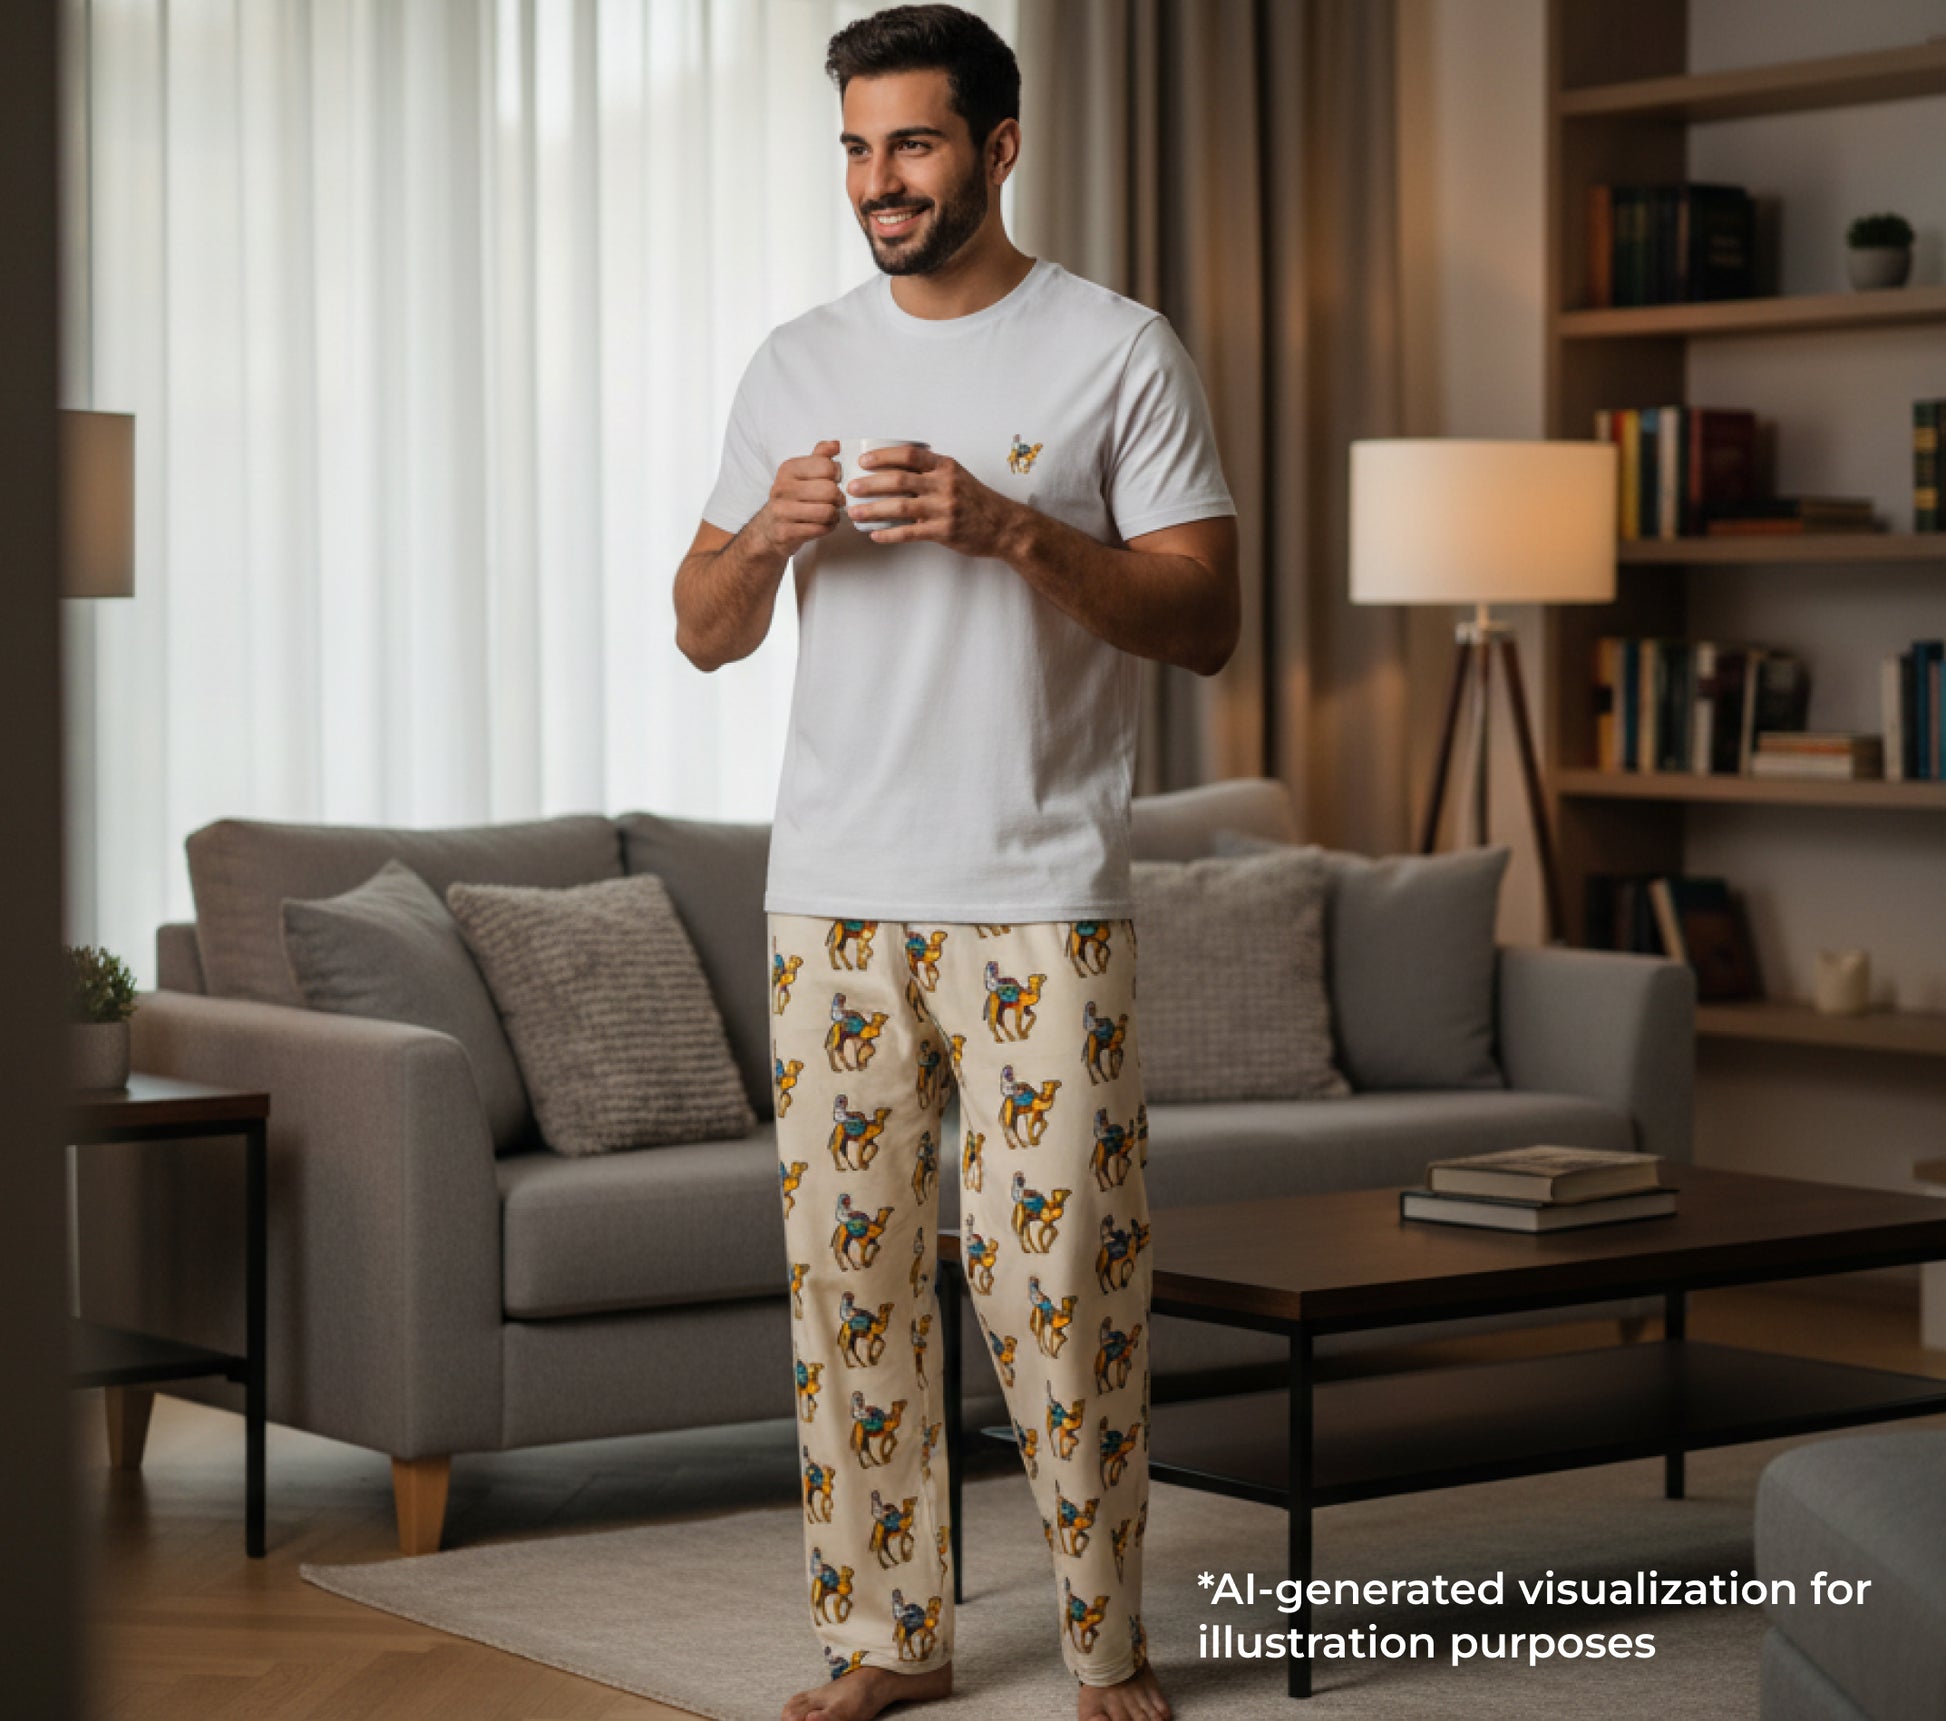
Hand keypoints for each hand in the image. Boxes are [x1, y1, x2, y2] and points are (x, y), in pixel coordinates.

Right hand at [753, 440, 843, 558]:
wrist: (768, 528)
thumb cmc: (792, 499)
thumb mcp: (802, 473)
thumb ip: (820, 457)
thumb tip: (837, 444)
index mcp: (789, 469)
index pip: (826, 466)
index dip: (838, 475)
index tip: (836, 481)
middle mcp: (782, 487)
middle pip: (829, 490)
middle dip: (839, 498)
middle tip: (837, 501)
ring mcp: (782, 510)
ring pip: (826, 511)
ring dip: (835, 515)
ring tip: (831, 514)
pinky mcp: (785, 532)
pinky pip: (819, 529)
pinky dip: (828, 528)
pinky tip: (824, 525)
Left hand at [845, 446, 1023, 559]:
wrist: (1003, 526)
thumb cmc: (977, 501)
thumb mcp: (957, 476)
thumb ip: (931, 472)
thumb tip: (895, 469)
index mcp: (945, 466)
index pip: (909, 455)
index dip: (883, 456)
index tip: (863, 461)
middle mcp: (944, 484)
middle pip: (899, 479)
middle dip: (870, 483)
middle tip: (850, 487)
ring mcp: (944, 508)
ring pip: (900, 506)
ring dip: (873, 509)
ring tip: (854, 513)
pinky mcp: (944, 531)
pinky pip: (910, 533)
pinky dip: (889, 534)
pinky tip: (875, 535)